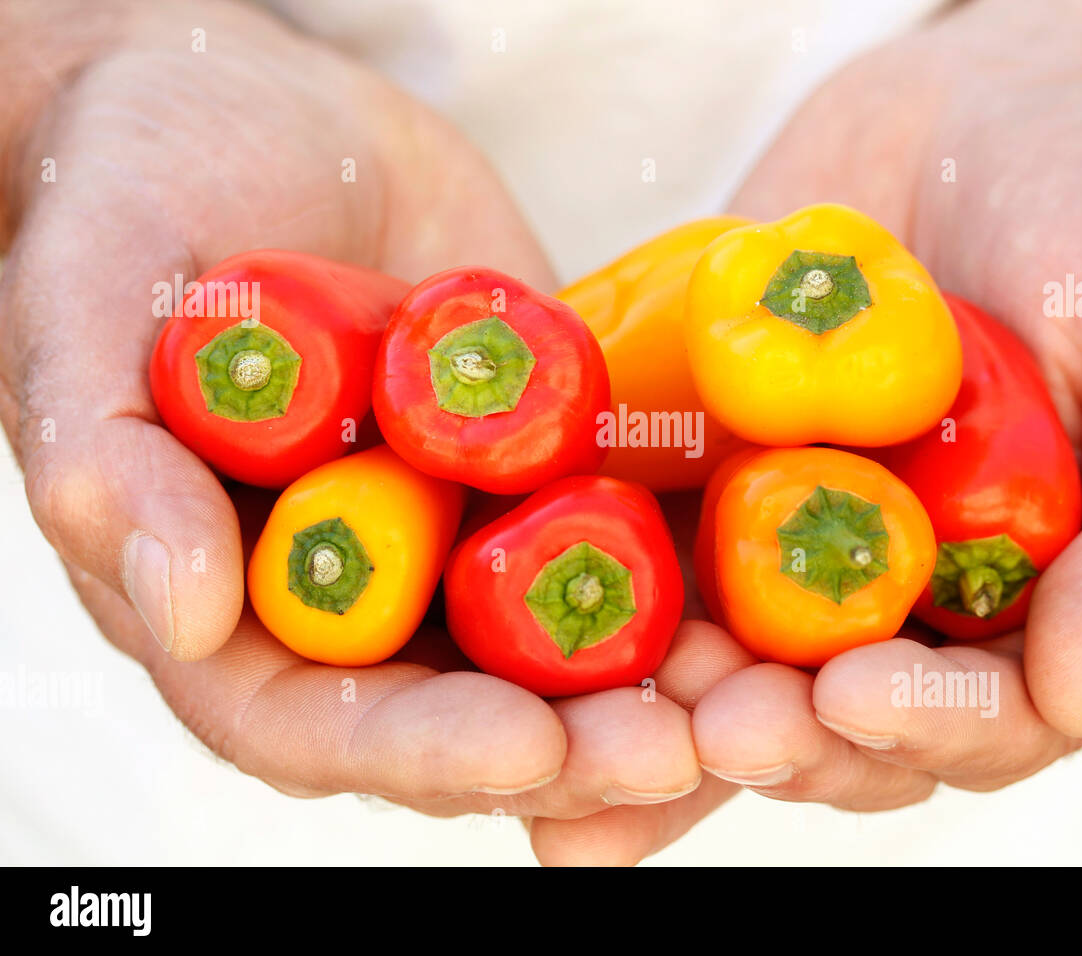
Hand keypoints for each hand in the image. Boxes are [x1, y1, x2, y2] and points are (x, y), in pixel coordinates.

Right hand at [0, 0, 698, 835]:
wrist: (254, 109)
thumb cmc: (135, 191)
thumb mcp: (90, 295)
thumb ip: (110, 454)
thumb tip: (180, 611)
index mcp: (234, 600)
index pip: (319, 725)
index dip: (420, 751)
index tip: (527, 748)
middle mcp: (360, 593)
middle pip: (470, 714)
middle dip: (575, 745)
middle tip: (680, 745)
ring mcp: (461, 533)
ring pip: (569, 647)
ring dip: (664, 686)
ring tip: (758, 695)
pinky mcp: (544, 465)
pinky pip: (627, 532)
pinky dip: (701, 572)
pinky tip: (777, 581)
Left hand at [529, 0, 1081, 861]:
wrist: (998, 102)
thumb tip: (1080, 687)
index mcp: (1017, 603)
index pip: (975, 715)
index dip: (920, 723)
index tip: (853, 693)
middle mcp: (892, 594)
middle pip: (829, 718)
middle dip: (773, 732)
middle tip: (718, 718)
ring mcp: (782, 539)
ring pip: (717, 665)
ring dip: (659, 708)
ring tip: (600, 716)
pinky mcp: (691, 473)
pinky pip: (630, 554)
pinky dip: (574, 613)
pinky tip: (506, 661)